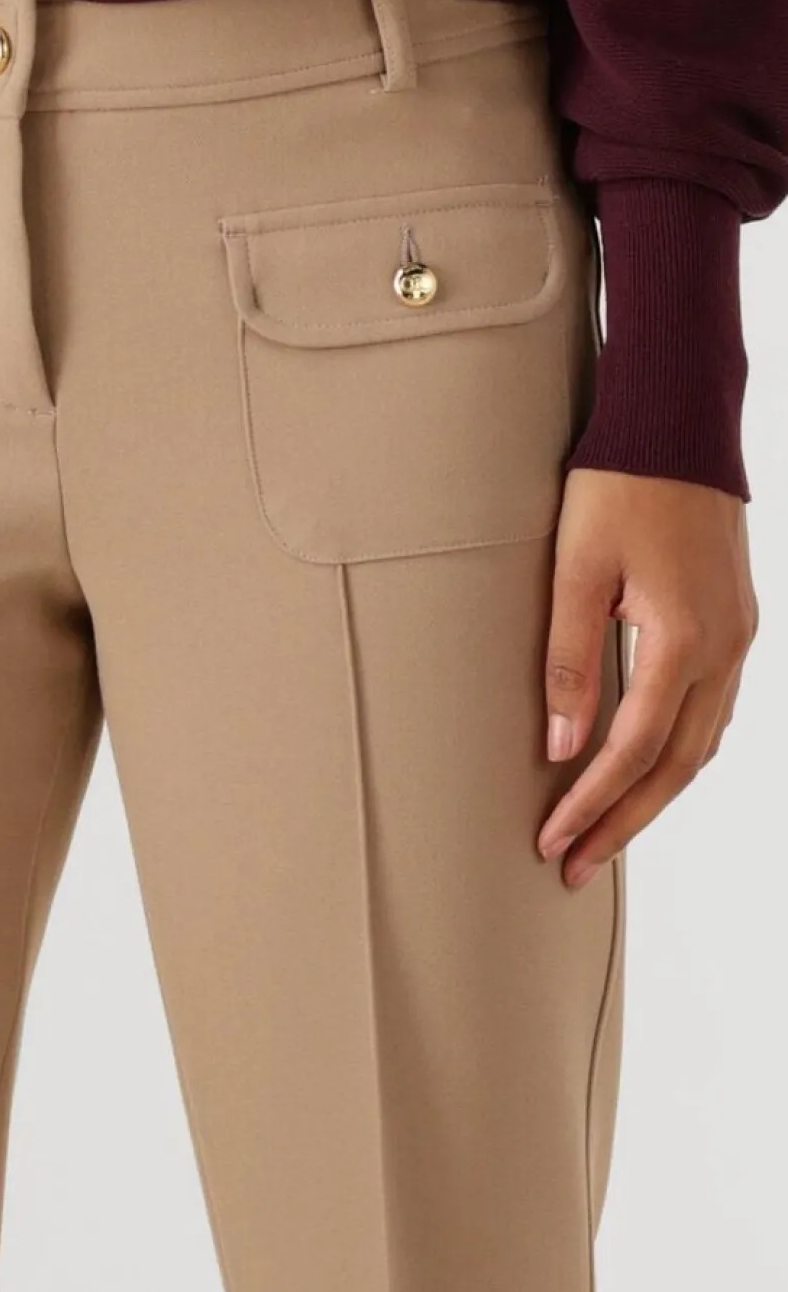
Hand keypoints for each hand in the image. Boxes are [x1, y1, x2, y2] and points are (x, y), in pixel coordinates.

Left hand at [536, 469, 757, 887]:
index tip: (551, 841)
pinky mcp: (736, 622)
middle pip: (677, 765)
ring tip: (605, 832)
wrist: (677, 426)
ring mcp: (739, 636)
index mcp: (685, 639)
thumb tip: (562, 747)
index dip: (591, 804)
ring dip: (654, 793)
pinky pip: (713, 710)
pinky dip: (678, 751)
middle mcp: (725, 648)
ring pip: (701, 743)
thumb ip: (569, 662)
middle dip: (625, 822)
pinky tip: (648, 768)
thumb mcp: (576, 571)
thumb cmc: (619, 486)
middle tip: (575, 866)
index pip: (632, 750)